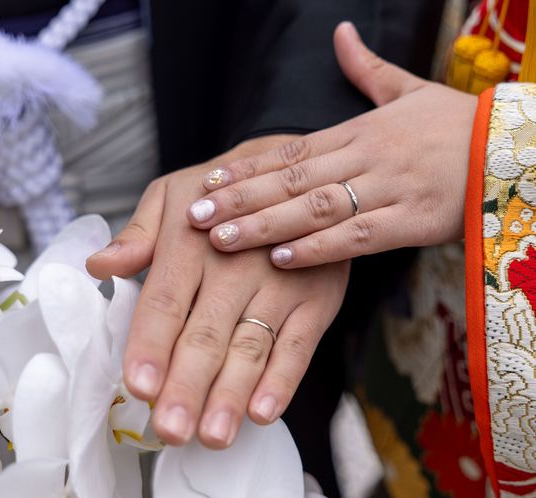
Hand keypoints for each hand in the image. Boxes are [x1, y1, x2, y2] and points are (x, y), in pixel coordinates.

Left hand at [87, 136, 348, 448]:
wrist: (293, 179)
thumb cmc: (222, 196)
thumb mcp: (173, 195)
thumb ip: (138, 234)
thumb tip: (98, 266)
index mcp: (191, 242)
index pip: (164, 301)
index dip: (150, 344)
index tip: (137, 386)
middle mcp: (235, 266)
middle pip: (205, 334)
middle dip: (188, 385)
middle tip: (171, 430)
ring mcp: (280, 284)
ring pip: (251, 346)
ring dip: (232, 393)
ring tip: (213, 436)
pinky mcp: (315, 300)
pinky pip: (298, 345)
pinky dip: (282, 380)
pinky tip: (263, 412)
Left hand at [186, 22, 477, 267]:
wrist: (512, 150)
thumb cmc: (455, 126)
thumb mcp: (410, 91)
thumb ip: (367, 70)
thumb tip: (339, 34)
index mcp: (358, 131)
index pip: (289, 150)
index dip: (247, 167)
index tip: (209, 180)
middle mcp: (364, 158)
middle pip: (290, 180)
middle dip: (241, 198)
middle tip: (196, 214)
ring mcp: (386, 189)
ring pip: (315, 208)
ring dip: (266, 225)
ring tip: (222, 239)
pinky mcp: (409, 221)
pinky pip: (357, 237)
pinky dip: (319, 249)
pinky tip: (283, 259)